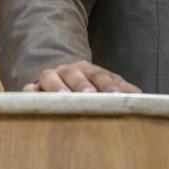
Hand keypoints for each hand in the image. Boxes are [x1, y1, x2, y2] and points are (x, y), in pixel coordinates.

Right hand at [21, 60, 141, 92]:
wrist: (58, 78)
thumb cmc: (87, 86)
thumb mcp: (104, 84)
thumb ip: (120, 89)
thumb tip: (140, 96)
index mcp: (89, 69)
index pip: (101, 76)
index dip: (109, 86)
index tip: (117, 97)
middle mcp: (69, 70)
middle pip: (76, 75)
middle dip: (83, 85)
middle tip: (90, 95)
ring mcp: (49, 77)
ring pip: (51, 79)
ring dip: (57, 88)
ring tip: (64, 99)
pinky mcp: (32, 88)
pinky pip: (28, 89)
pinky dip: (29, 93)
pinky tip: (32, 98)